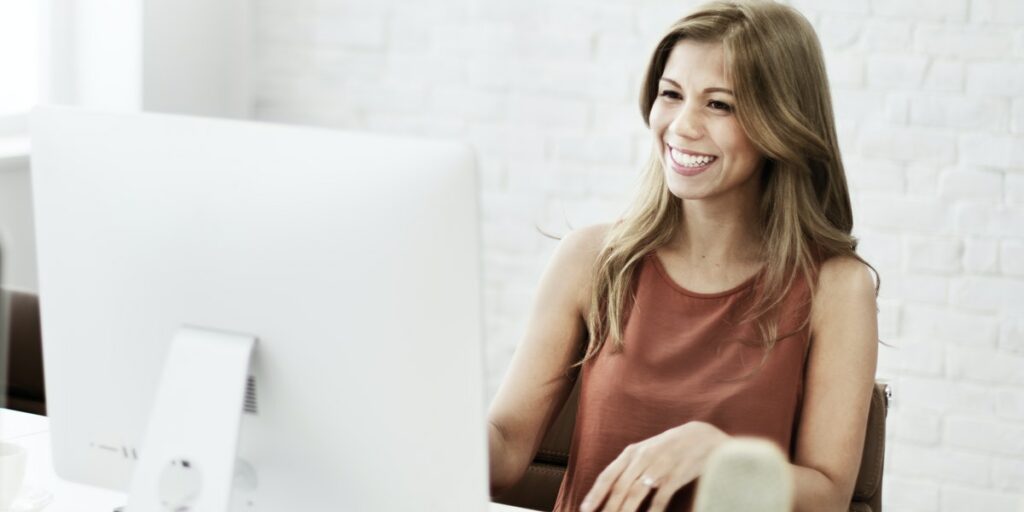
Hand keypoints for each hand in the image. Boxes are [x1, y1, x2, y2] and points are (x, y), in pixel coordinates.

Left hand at [580, 421, 729, 511]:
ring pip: (635, 493)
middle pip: (619, 488)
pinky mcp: (676, 474)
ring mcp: (658, 466)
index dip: (595, 494)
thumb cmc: (669, 447)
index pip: (607, 475)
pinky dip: (653, 510)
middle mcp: (642, 457)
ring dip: (625, 511)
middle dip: (608, 507)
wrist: (702, 437)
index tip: (584, 509)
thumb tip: (610, 488)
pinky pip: (660, 497)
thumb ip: (629, 468)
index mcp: (631, 452)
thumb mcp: (645, 451)